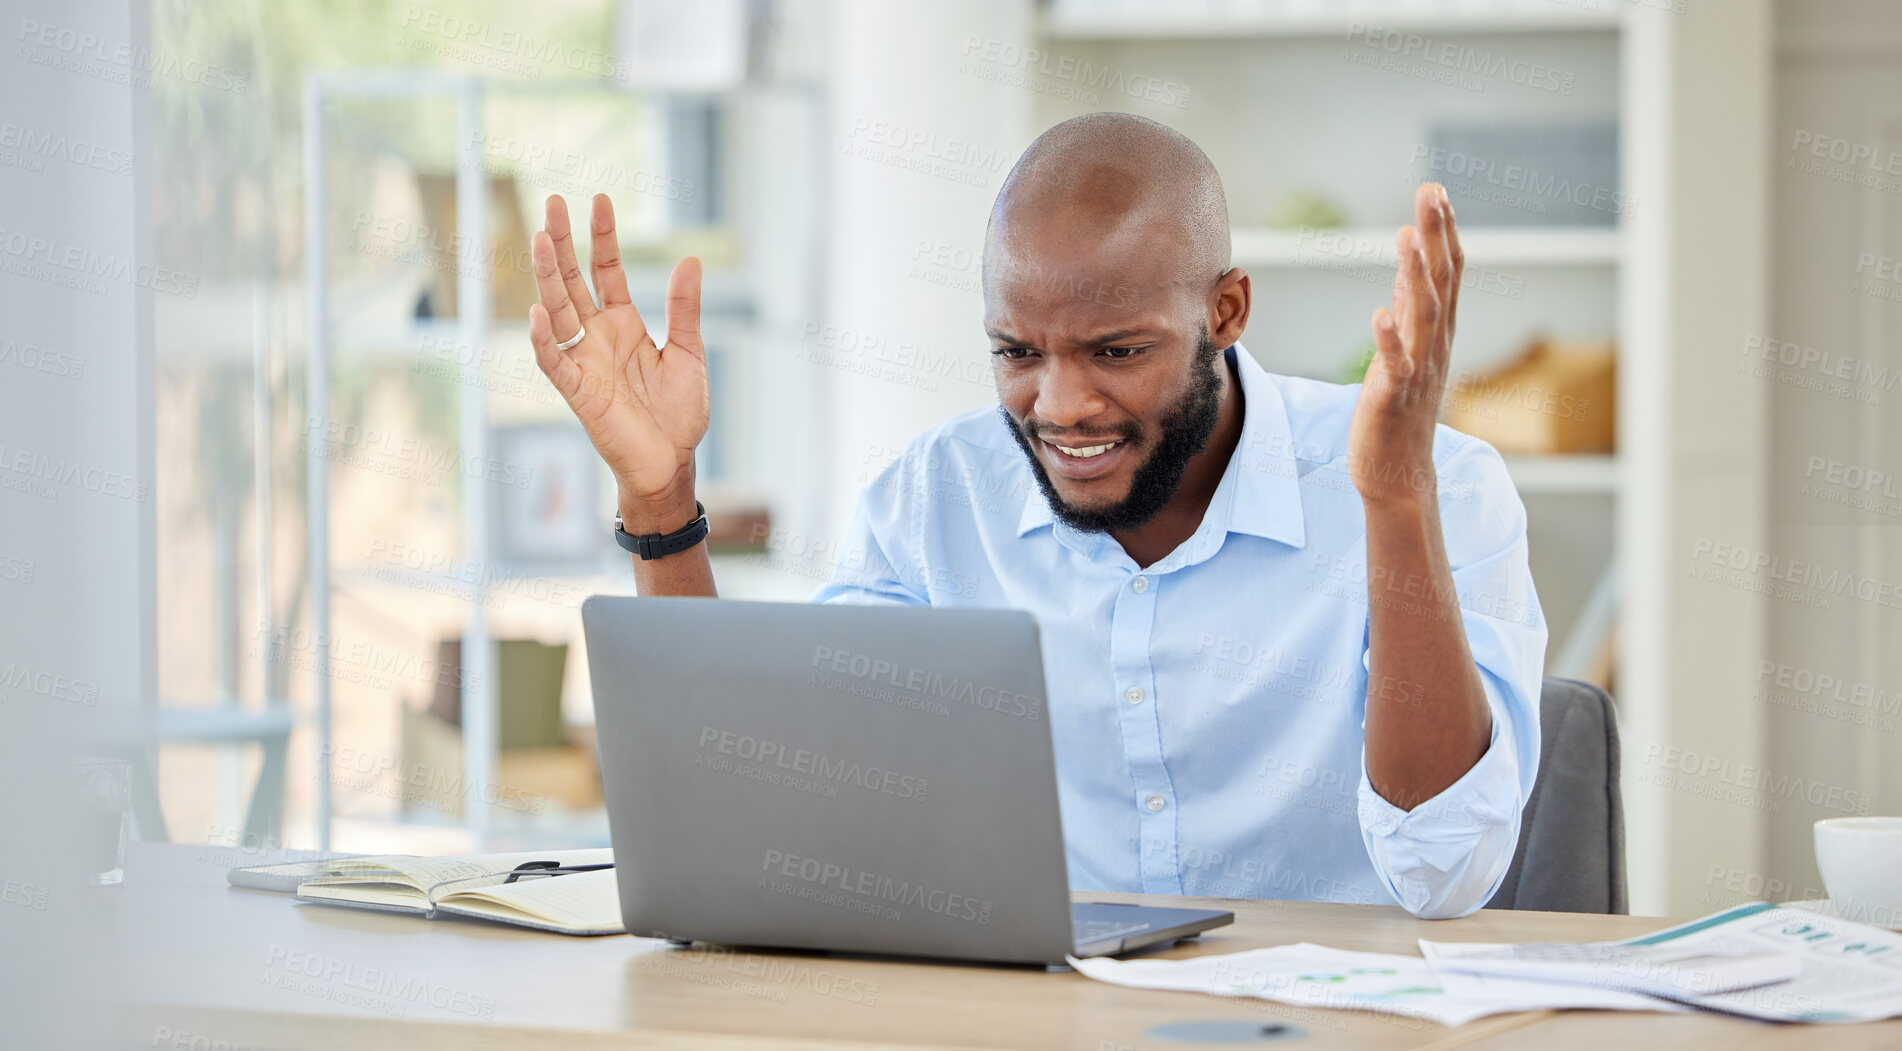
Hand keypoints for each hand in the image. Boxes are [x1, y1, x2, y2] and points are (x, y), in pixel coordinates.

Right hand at [529, 194, 707, 524]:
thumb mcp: (688, 352)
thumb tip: (691, 259)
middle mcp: (597, 336)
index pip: (607, 271)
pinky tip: (537, 312)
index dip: (602, 237)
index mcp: (623, 324)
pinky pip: (554, 362)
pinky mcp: (577, 392)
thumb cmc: (679, 413)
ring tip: (539, 240)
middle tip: (551, 201)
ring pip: (557, 311)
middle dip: (561, 243)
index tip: (598, 199)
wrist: (671, 461)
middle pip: (572, 281)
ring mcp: (584, 361)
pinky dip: (544, 340)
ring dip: (548, 277)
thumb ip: (684, 308)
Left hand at [1349, 183, 1463, 508]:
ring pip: (1422, 315)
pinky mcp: (1393, 396)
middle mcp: (1434, 344)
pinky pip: (1395, 364)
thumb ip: (1410, 308)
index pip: (1447, 272)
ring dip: (1415, 275)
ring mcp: (1417, 369)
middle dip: (1436, 236)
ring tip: (1407, 237)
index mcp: (1436, 332)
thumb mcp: (1406, 349)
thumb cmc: (1399, 409)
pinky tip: (1380, 313)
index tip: (1435, 190)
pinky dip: (1390, 339)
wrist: (1398, 472)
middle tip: (1430, 192)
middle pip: (1440, 281)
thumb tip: (1412, 266)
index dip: (1442, 231)